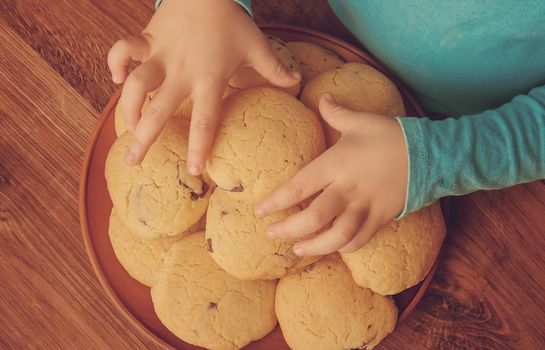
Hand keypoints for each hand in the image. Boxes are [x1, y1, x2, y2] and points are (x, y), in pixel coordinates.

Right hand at [108, 0, 299, 173]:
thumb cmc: (232, 20)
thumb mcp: (256, 46)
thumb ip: (275, 68)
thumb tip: (297, 82)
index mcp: (209, 79)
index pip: (204, 120)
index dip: (198, 147)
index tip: (194, 171)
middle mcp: (182, 72)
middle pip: (159, 110)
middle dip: (144, 139)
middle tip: (133, 162)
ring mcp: (161, 55)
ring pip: (135, 84)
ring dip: (127, 107)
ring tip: (127, 126)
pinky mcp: (147, 40)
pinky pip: (123, 51)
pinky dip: (116, 63)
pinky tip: (116, 78)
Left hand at [255, 94, 407, 255]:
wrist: (431, 153)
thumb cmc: (392, 135)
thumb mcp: (361, 121)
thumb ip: (336, 112)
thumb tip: (321, 97)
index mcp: (337, 164)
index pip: (299, 186)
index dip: (277, 201)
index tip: (260, 210)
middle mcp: (348, 188)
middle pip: (313, 217)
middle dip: (288, 230)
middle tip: (271, 234)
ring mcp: (366, 206)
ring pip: (336, 236)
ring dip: (314, 246)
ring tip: (297, 249)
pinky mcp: (382, 217)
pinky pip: (360, 240)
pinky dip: (344, 247)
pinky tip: (332, 248)